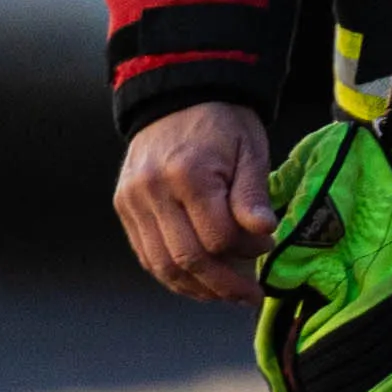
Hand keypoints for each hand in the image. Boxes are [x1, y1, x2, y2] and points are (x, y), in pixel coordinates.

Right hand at [116, 100, 275, 302]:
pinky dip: (173, 275)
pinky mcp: (124, 207)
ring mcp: (132, 201)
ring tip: (226, 295)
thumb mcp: (249, 149)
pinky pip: (146, 255)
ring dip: (197, 288)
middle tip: (251, 294)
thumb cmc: (222, 123)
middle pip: (187, 258)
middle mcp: (152, 190)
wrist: (178, 96)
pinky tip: (199, 282)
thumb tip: (264, 231)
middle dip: (224, 284)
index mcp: (187, 173)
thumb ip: (252, 193)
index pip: (218, 237)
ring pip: (162, 265)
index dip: (247, 251)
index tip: (267, 245)